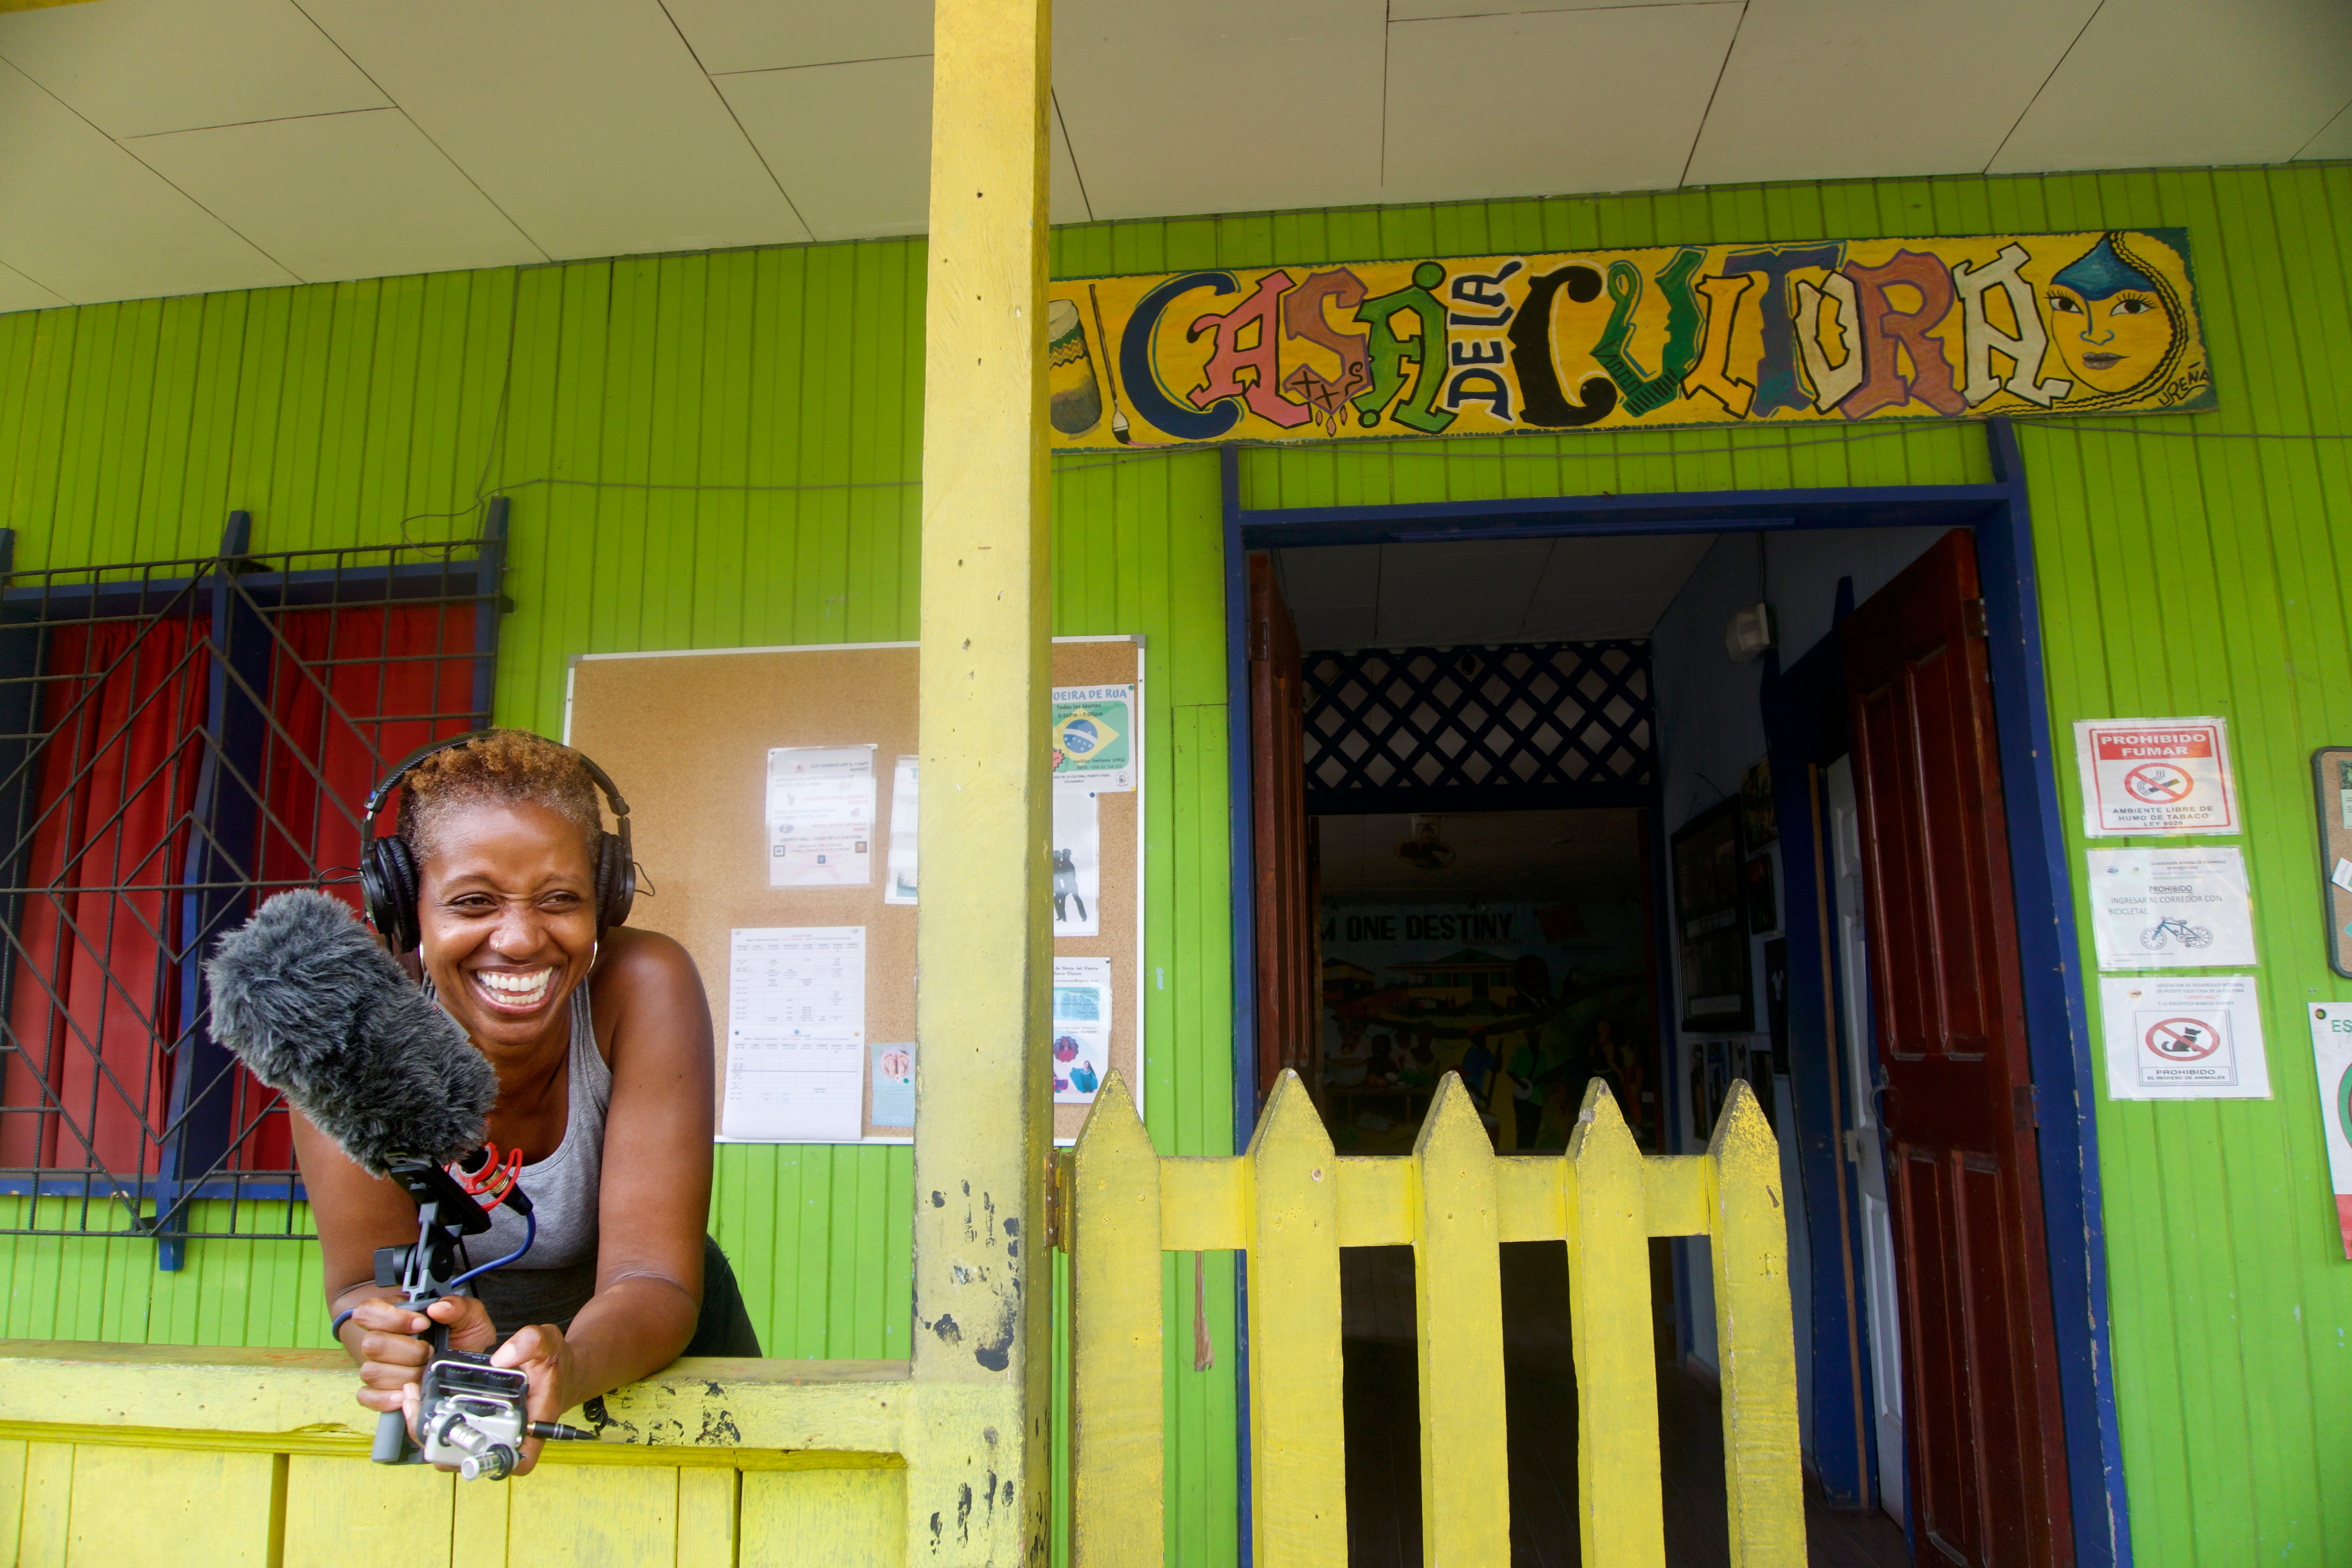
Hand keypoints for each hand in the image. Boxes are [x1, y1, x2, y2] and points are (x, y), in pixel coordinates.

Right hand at [344, 1295, 496, 1417]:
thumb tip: (438, 1308)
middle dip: (406, 1351)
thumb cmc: (464, 1334)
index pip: (368, 1312)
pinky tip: (404, 1395)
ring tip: (424, 1371)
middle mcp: (381, 1339)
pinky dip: (385, 1398)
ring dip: (402, 1375)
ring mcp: (378, 1366)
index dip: (391, 1319)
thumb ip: (457, 1306)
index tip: (422, 1324)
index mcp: (394, 1315)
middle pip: (371, 1344)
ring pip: (371, 1371)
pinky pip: (368, 1396)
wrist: (472, 1360)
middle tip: (430, 1351)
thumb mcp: (469, 1315)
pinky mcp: (380, 1390)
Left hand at [397, 1319, 575, 1475]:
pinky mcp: (475, 1426)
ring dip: (430, 1430)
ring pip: (453, 1448)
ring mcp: (488, 1435)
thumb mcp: (548, 1345)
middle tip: (425, 1411)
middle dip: (442, 1440)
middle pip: (470, 1459)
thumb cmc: (555, 1365)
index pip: (515, 1463)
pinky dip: (430, 1419)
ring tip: (415, 1401)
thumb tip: (501, 1358)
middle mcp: (507, 1439)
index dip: (489, 1462)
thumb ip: (530, 1344)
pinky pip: (448, 1433)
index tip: (466, 1443)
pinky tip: (419, 1398)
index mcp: (531, 1429)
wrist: (556, 1369)